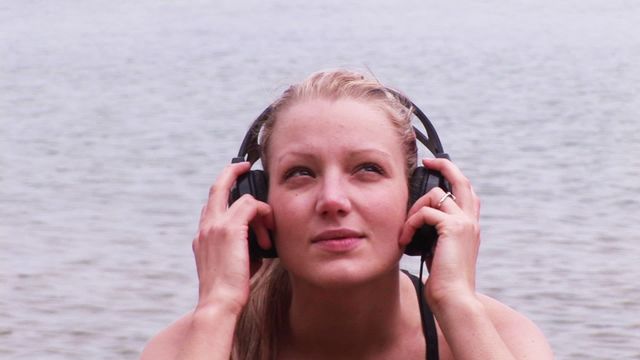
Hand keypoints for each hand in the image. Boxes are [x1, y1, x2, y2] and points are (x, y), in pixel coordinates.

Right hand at [192, 162, 273, 314]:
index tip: (238, 189)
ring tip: (269, 229)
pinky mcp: (229, 228)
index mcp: (203, 237)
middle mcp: (205, 227)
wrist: (220, 303)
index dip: (225, 193)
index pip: (212, 205)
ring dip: (259, 210)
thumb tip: (262, 244)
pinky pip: (250, 205)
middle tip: (245, 166)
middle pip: (216, 187)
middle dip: (230, 172)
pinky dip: (263, 213)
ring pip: (238, 195)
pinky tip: (269, 230)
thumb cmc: (231, 290)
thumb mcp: (237, 264)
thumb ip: (245, 248)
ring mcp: (214, 226)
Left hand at [399, 158, 480, 310]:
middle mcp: (471, 222)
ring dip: (414, 209)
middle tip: (427, 162)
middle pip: (462, 181)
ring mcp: (464, 223)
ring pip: (436, 195)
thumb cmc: (444, 281)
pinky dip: (410, 223)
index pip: (466, 193)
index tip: (434, 169)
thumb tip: (418, 224)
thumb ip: (435, 235)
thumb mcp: (439, 252)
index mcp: (469, 227)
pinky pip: (425, 212)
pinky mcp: (452, 228)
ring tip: (405, 230)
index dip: (453, 177)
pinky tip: (405, 240)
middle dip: (444, 166)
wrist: (454, 298)